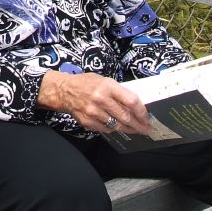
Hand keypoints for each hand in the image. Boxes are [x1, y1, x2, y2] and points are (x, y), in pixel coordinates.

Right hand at [37, 70, 151, 134]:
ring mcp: (93, 112)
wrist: (63, 90)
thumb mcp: (104, 80)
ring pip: (117, 126)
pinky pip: (106, 129)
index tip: (147, 118)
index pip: (131, 101)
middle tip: (146, 129)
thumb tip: (136, 105)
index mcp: (107, 86)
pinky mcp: (87, 122)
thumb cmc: (86, 83)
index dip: (142, 112)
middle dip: (139, 125)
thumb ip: (119, 92)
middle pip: (126, 117)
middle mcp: (100, 99)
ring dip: (128, 129)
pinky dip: (113, 129)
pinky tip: (117, 127)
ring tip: (135, 130)